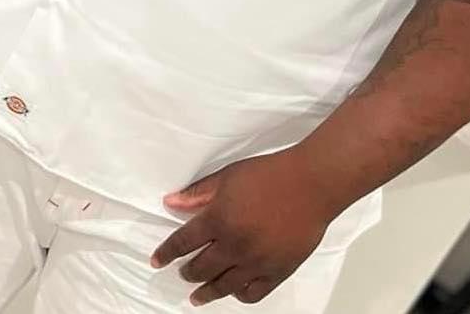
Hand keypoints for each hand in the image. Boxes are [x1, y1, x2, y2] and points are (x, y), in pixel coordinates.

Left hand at [151, 148, 335, 306]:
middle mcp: (233, 246)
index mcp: (218, 220)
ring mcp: (255, 262)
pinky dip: (239, 294)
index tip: (157, 260)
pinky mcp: (277, 271)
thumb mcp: (230, 175)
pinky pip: (252, 293)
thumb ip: (199, 192)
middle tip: (183, 273)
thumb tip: (171, 202)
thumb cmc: (272, 174)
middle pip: (199, 268)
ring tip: (197, 295)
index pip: (183, 243)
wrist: (312, 183)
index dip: (167, 252)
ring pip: (222, 286)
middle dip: (187, 272)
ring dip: (206, 291)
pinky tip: (234, 291)